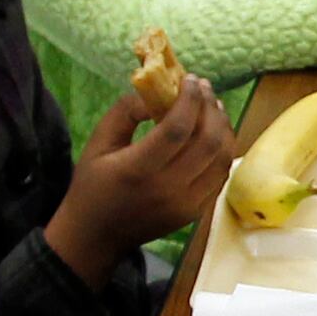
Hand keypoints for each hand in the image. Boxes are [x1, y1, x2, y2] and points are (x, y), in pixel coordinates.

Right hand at [45, 76, 230, 284]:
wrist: (97, 236)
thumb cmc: (93, 184)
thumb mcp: (98, 142)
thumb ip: (126, 112)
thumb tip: (158, 90)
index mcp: (138, 169)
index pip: (178, 128)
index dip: (190, 99)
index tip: (192, 79)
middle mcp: (168, 189)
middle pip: (208, 142)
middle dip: (211, 109)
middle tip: (205, 89)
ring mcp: (186, 204)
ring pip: (222, 159)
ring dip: (223, 128)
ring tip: (213, 108)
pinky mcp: (196, 213)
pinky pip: (220, 176)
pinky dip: (222, 151)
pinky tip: (214, 134)